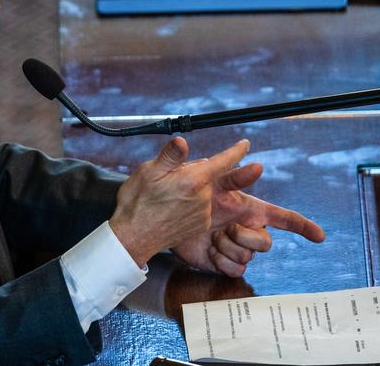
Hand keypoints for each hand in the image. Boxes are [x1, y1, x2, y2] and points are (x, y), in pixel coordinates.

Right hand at [109, 137, 253, 266]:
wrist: (134, 237)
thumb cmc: (138, 203)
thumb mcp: (148, 172)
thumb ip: (170, 156)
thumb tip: (182, 142)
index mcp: (193, 180)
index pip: (222, 162)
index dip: (236, 151)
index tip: (245, 145)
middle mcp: (203, 198)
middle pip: (206, 176)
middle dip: (193, 173)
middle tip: (168, 178)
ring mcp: (203, 214)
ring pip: (202, 192)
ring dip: (191, 189)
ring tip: (166, 196)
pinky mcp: (199, 226)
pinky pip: (200, 207)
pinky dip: (189, 204)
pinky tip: (170, 208)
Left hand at [171, 146, 325, 276]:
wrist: (166, 218)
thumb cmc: (187, 194)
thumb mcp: (208, 179)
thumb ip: (233, 173)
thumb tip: (257, 164)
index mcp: (248, 209)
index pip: (283, 217)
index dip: (302, 225)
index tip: (320, 235)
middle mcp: (246, 229)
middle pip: (266, 242)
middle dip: (246, 236)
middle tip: (224, 228)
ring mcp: (236, 247)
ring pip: (248, 256)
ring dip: (227, 247)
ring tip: (210, 237)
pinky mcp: (223, 263)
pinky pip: (235, 270)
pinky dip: (221, 261)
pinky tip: (208, 251)